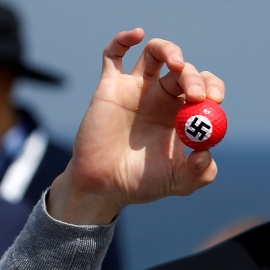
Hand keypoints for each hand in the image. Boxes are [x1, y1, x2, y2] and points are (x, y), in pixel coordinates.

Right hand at [48, 28, 224, 224]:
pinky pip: (113, 55)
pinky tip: (136, 35)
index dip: (212, 87)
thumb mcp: (179, 181)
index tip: (214, 100)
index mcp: (177, 115)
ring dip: (169, 50)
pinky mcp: (110, 87)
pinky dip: (123, 40)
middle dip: (193, 76)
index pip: (202, 89)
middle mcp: (158, 99)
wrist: (104, 185)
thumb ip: (201, 172)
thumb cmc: (140, 184)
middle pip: (182, 70)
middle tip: (195, 96)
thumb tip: (207, 152)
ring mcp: (134, 90)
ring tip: (176, 63)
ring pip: (154, 54)